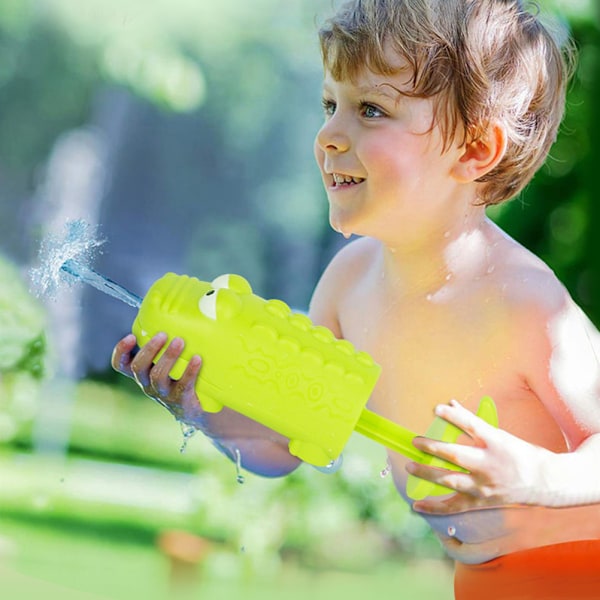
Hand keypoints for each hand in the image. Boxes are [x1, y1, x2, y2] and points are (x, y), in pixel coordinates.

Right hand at [111, 332, 204, 426]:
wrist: (197, 407)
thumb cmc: (181, 375)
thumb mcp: (169, 361)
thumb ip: (168, 341)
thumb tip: (182, 306)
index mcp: (142, 372)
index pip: (121, 364)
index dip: (121, 351)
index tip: (131, 336)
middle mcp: (147, 383)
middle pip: (139, 368)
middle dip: (149, 349)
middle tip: (163, 334)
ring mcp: (163, 393)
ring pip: (158, 376)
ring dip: (168, 357)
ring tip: (180, 342)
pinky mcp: (180, 400)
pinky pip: (183, 385)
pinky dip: (189, 371)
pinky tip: (197, 358)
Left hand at [406, 399, 550, 513]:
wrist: (546, 482)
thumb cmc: (520, 453)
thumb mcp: (500, 433)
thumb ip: (472, 420)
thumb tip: (450, 403)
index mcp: (496, 443)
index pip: (472, 426)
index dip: (453, 416)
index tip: (437, 409)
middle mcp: (489, 465)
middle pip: (456, 456)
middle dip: (432, 448)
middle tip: (415, 442)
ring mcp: (484, 486)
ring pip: (451, 481)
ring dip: (427, 474)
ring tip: (410, 466)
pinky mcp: (481, 501)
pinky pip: (454, 506)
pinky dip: (434, 507)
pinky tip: (416, 504)